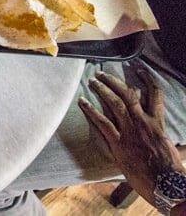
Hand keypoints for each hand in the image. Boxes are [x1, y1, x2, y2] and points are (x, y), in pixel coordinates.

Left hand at [78, 68, 184, 204]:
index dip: (147, 80)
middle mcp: (144, 123)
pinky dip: (90, 110)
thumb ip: (169, 141)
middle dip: (114, 81)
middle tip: (102, 73)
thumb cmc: (171, 171)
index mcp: (158, 124)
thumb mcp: (172, 150)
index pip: (155, 95)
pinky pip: (102, 122)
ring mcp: (130, 132)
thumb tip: (175, 142)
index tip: (139, 71)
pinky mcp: (119, 143)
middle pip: (128, 94)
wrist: (167, 186)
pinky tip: (82, 102)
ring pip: (114, 103)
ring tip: (92, 81)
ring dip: (102, 90)